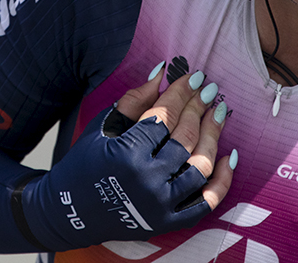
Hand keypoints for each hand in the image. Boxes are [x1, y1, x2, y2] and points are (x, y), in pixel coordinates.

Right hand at [19, 65, 234, 251]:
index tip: (195, 76)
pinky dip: (222, 180)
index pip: (165, 116)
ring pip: (199, 166)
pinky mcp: (168, 223)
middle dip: (199, 108)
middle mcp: (147, 182)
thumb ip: (134, 99)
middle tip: (210, 89)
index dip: (182, 93)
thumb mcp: (104, 125)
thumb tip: (162, 72)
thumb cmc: (85, 161)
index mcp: (127, 155)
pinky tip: (228, 154)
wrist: (69, 213)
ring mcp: (160, 207)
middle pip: (185, 138)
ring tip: (219, 112)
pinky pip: (206, 202)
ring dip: (213, 135)